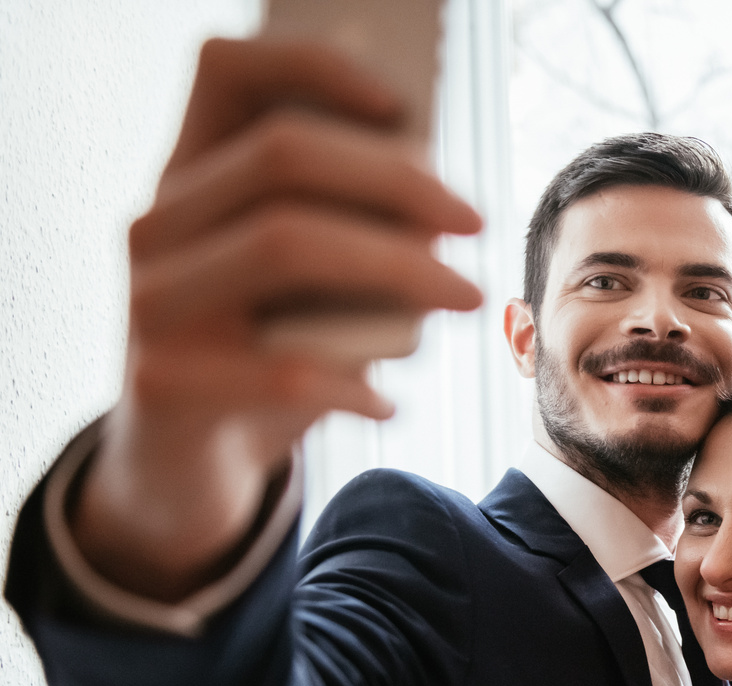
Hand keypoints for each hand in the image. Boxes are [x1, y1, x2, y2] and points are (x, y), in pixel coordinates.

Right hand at [74, 38, 482, 598]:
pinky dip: (356, 383)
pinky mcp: (161, 383)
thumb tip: (440, 198)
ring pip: (285, 243)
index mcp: (186, 179)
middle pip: (281, 157)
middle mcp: (154, 227)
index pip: (226, 73)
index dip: (313, 67)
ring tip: (468, 299)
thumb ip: (348, 229)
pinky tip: (391, 403)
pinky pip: (281, 368)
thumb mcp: (303, 286)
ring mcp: (149, 303)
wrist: (184, 468)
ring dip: (400, 267)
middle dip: (398, 181)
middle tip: (477, 225)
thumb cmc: (265, 356)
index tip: (403, 104)